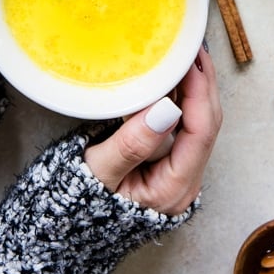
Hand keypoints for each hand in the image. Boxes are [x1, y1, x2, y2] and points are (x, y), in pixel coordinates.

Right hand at [85, 46, 221, 214]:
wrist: (66, 224)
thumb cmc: (80, 202)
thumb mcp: (99, 171)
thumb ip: (132, 144)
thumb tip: (167, 108)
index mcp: (174, 189)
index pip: (201, 132)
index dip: (199, 91)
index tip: (189, 61)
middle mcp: (185, 182)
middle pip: (207, 124)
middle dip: (204, 83)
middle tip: (193, 49)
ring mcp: (179, 173)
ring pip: (199, 122)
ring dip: (196, 87)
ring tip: (187, 56)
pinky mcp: (170, 163)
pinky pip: (185, 125)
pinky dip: (183, 98)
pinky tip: (175, 78)